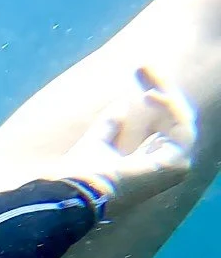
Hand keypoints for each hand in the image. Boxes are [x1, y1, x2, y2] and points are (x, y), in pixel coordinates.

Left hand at [47, 67, 196, 221]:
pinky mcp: (177, 165)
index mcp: (148, 163)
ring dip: (164, 90)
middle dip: (161, 87)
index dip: (155, 96)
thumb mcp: (96, 142)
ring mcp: (175, 168)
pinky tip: (151, 94)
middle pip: (174, 118)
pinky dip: (169, 107)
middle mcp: (166, 166)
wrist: (75, 192)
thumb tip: (120, 106)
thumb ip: (109, 127)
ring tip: (144, 71)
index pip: (163, 123)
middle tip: (143, 65)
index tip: (139, 71)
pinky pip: (182, 126)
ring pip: (181, 118)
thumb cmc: (80, 175)